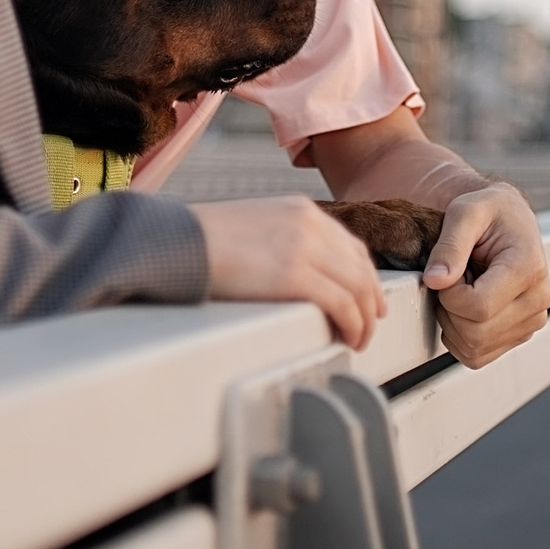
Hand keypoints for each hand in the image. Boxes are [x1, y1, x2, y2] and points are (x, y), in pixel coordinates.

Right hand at [191, 196, 386, 350]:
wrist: (178, 243)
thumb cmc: (202, 241)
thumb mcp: (253, 228)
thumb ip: (282, 243)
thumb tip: (298, 276)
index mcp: (299, 209)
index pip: (349, 243)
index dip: (366, 274)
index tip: (369, 298)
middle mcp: (309, 222)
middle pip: (360, 265)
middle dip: (371, 300)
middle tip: (371, 324)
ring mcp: (304, 246)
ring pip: (358, 287)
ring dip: (364, 319)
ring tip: (357, 339)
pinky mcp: (295, 274)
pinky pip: (342, 304)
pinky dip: (352, 324)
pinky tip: (347, 337)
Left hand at [423, 182, 549, 367]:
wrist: (507, 218)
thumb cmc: (488, 211)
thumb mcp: (465, 211)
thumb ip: (450, 244)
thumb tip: (436, 280)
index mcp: (529, 268)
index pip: (479, 307)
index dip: (449, 294)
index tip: (446, 271)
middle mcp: (539, 299)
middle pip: (477, 334)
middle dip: (449, 310)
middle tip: (452, 279)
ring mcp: (532, 321)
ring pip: (475, 349)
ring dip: (453, 323)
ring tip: (462, 289)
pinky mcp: (521, 334)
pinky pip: (478, 356)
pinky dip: (460, 337)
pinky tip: (464, 307)